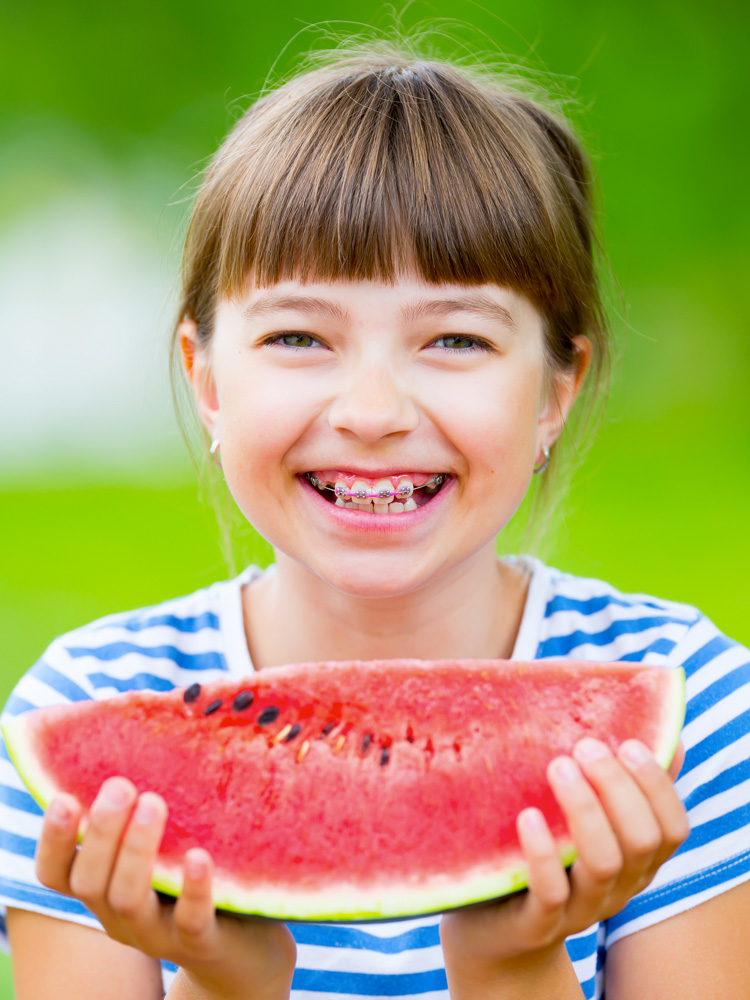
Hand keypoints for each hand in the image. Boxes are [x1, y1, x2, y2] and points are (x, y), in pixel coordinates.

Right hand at [35, 777, 295, 999]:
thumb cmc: (192, 875)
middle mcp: (120, 915)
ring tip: (154, 803)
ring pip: (128, 901)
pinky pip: (190, 921)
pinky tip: (198, 856)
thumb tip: (150, 718)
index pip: (58, 873)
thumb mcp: (164, 845)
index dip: (53, 840)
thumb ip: (145, 805)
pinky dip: (192, 889)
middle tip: (120, 786)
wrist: (246, 943)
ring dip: (136, 851)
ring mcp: (157, 933)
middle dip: (101, 832)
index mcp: (105, 887)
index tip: (65, 798)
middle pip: (90, 882)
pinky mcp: (201, 942)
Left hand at [440, 739, 688, 975]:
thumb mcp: (581, 821)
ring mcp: (579, 909)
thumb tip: (666, 734)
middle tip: (584, 746)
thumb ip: (618, 785)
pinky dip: (542, 852)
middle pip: (641, 840)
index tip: (628, 743)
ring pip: (603, 863)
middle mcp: (616, 887)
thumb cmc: (541, 854)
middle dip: (618, 788)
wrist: (492, 929)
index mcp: (634, 861)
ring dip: (585, 809)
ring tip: (558, 765)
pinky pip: (550, 892)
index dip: (658, 786)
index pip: (671, 828)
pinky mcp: (537, 923)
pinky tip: (528, 817)